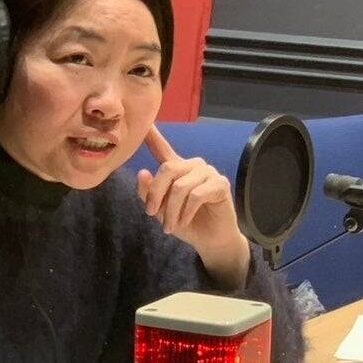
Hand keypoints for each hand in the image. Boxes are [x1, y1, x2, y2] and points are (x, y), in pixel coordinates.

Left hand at [136, 126, 249, 288]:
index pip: (161, 148)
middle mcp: (192, 165)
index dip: (152, 135)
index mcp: (177, 168)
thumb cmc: (186, 223)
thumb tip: (142, 172)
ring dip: (171, 211)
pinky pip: (196, 195)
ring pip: (180, 186)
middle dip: (156, 194)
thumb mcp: (161, 211)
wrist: (211, 240)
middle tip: (152, 215)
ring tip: (170, 226)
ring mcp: (208, 172)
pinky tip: (184, 222)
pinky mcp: (220, 184)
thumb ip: (149, 194)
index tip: (144, 122)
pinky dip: (186, 212)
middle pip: (167, 169)